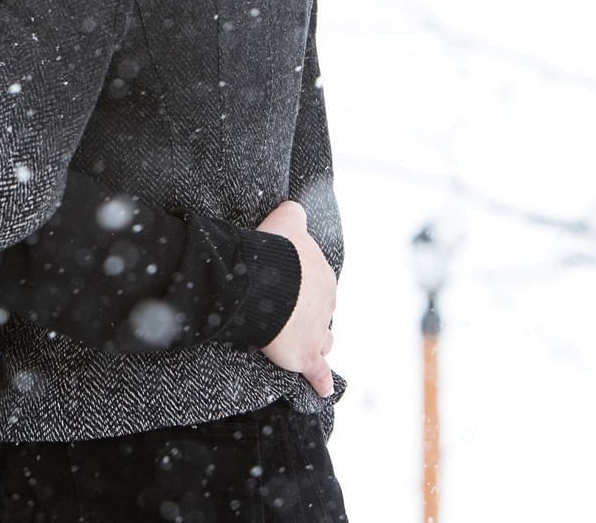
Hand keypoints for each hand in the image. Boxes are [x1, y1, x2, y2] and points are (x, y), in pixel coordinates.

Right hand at [258, 199, 337, 396]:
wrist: (268, 281)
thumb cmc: (274, 250)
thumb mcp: (286, 221)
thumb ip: (293, 214)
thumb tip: (296, 206)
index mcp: (322, 276)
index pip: (317, 283)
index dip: (302, 285)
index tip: (289, 286)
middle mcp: (326, 305)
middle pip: (322, 312)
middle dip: (311, 313)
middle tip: (291, 313)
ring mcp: (318, 331)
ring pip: (324, 340)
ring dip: (318, 343)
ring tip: (306, 345)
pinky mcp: (305, 355)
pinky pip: (317, 373)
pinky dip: (321, 381)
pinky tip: (323, 389)